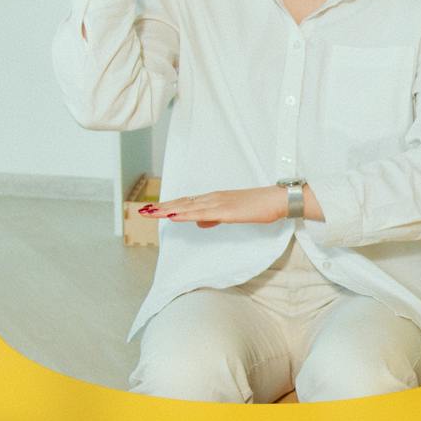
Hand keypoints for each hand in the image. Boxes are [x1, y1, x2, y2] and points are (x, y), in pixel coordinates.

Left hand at [144, 186, 287, 227]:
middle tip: (143, 211)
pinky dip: (184, 214)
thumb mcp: (234, 214)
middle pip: (182, 203)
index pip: (186, 202)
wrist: (277, 200)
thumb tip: (200, 223)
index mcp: (214, 198)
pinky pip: (201, 213)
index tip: (153, 209)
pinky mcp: (225, 210)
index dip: (169, 205)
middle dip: (162, 207)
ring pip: (187, 207)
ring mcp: (218, 203)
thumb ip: (215, 217)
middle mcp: (213, 198)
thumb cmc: (259, 207)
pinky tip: (172, 216)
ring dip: (168, 209)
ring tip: (151, 213)